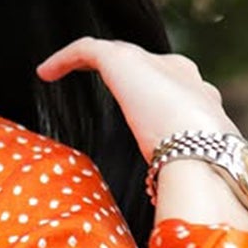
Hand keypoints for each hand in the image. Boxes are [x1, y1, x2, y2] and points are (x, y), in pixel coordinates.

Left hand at [36, 38, 234, 158]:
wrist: (201, 148)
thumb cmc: (200, 167)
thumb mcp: (192, 168)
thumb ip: (178, 170)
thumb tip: (162, 198)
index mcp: (202, 99)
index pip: (175, 90)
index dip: (153, 97)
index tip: (136, 115)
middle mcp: (182, 74)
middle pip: (147, 67)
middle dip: (126, 73)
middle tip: (102, 86)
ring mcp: (154, 63)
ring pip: (117, 54)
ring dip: (89, 61)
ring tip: (62, 72)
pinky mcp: (124, 59)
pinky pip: (88, 50)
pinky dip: (66, 58)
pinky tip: (45, 73)